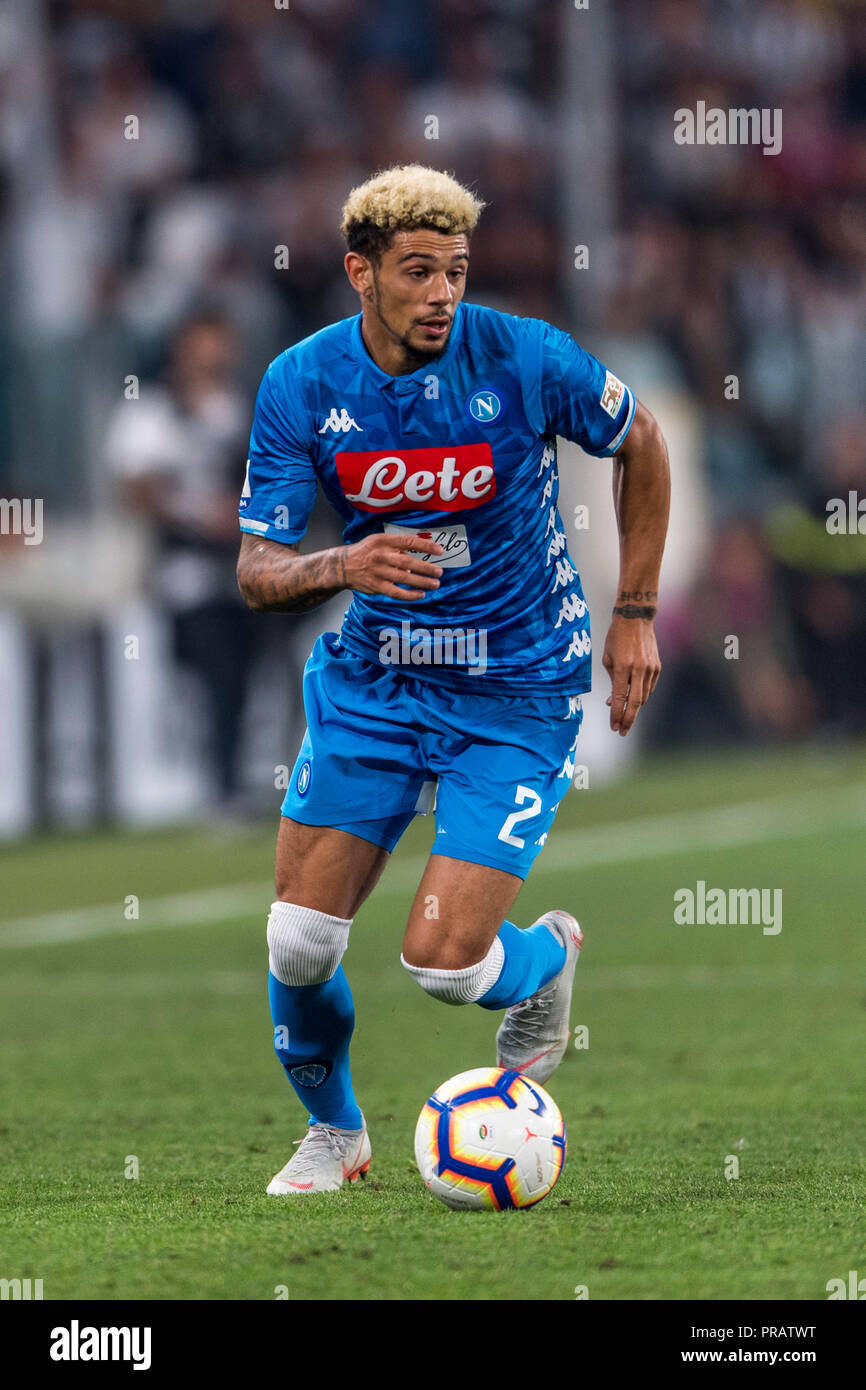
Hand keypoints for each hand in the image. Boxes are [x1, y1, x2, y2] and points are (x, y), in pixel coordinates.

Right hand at [344, 532, 443, 600]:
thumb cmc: (366, 552)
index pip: (408, 541)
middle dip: (425, 568)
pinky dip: (410, 595)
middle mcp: (380, 555)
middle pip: (407, 562)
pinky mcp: (376, 586)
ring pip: (403, 578)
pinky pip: (396, 592)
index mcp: (383, 541)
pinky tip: (420, 594)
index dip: (425, 546)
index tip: (439, 550)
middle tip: (439, 571)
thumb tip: (418, 556)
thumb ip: (398, 547)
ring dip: (422, 582)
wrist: (343, 566)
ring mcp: (378, 572)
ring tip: (435, 584)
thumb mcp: (379, 541)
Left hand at [602, 614, 660, 735]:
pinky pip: (649, 687)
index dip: (616, 714)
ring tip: (625, 716)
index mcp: (623, 667)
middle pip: (636, 702)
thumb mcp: (607, 658)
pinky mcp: (657, 667)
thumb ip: (611, 681)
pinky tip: (634, 699)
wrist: (636, 619)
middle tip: (622, 731)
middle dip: (628, 719)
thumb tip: (612, 701)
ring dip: (634, 708)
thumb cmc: (616, 638)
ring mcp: (650, 668)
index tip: (613, 727)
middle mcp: (638, 669)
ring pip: (644, 696)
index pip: (619, 697)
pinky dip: (642, 695)